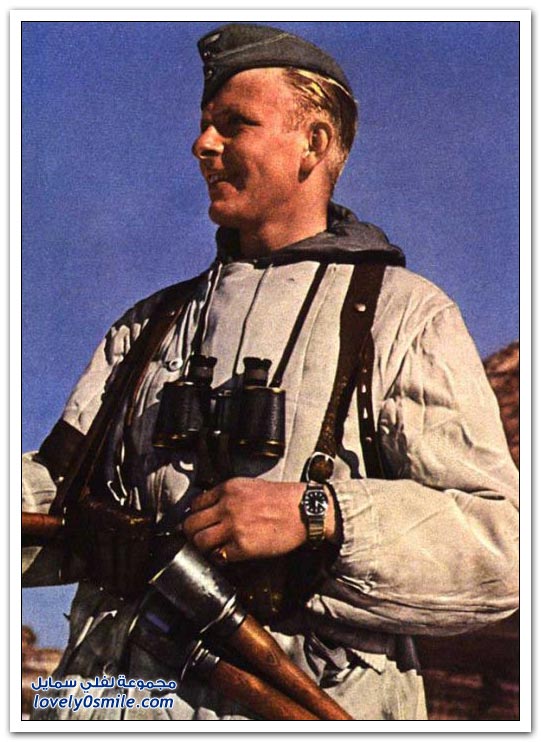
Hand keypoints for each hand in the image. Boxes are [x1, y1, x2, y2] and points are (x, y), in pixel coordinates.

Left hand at [182, 478, 336, 561]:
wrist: (304, 510)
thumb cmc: (282, 499)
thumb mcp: (250, 486)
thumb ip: (228, 495)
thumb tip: (210, 509)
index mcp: (228, 489)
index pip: (195, 504)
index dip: (195, 516)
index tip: (198, 523)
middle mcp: (227, 506)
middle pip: (191, 524)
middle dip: (192, 534)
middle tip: (198, 539)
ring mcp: (234, 527)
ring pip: (199, 542)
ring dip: (203, 548)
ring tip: (211, 549)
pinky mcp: (243, 546)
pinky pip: (219, 556)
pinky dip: (220, 558)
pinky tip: (227, 555)